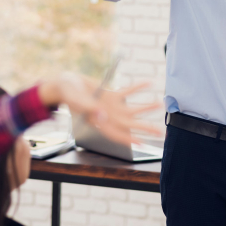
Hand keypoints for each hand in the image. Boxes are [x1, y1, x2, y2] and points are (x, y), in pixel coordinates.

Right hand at [38, 73, 162, 144]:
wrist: (65, 83)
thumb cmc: (67, 93)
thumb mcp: (76, 99)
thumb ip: (88, 108)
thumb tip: (102, 116)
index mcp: (97, 122)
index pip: (115, 134)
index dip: (128, 139)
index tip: (142, 142)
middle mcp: (107, 117)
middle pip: (129, 125)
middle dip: (144, 129)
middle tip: (160, 132)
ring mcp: (111, 107)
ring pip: (131, 110)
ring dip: (145, 108)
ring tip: (159, 104)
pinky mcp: (111, 95)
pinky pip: (127, 91)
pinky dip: (138, 87)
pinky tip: (149, 83)